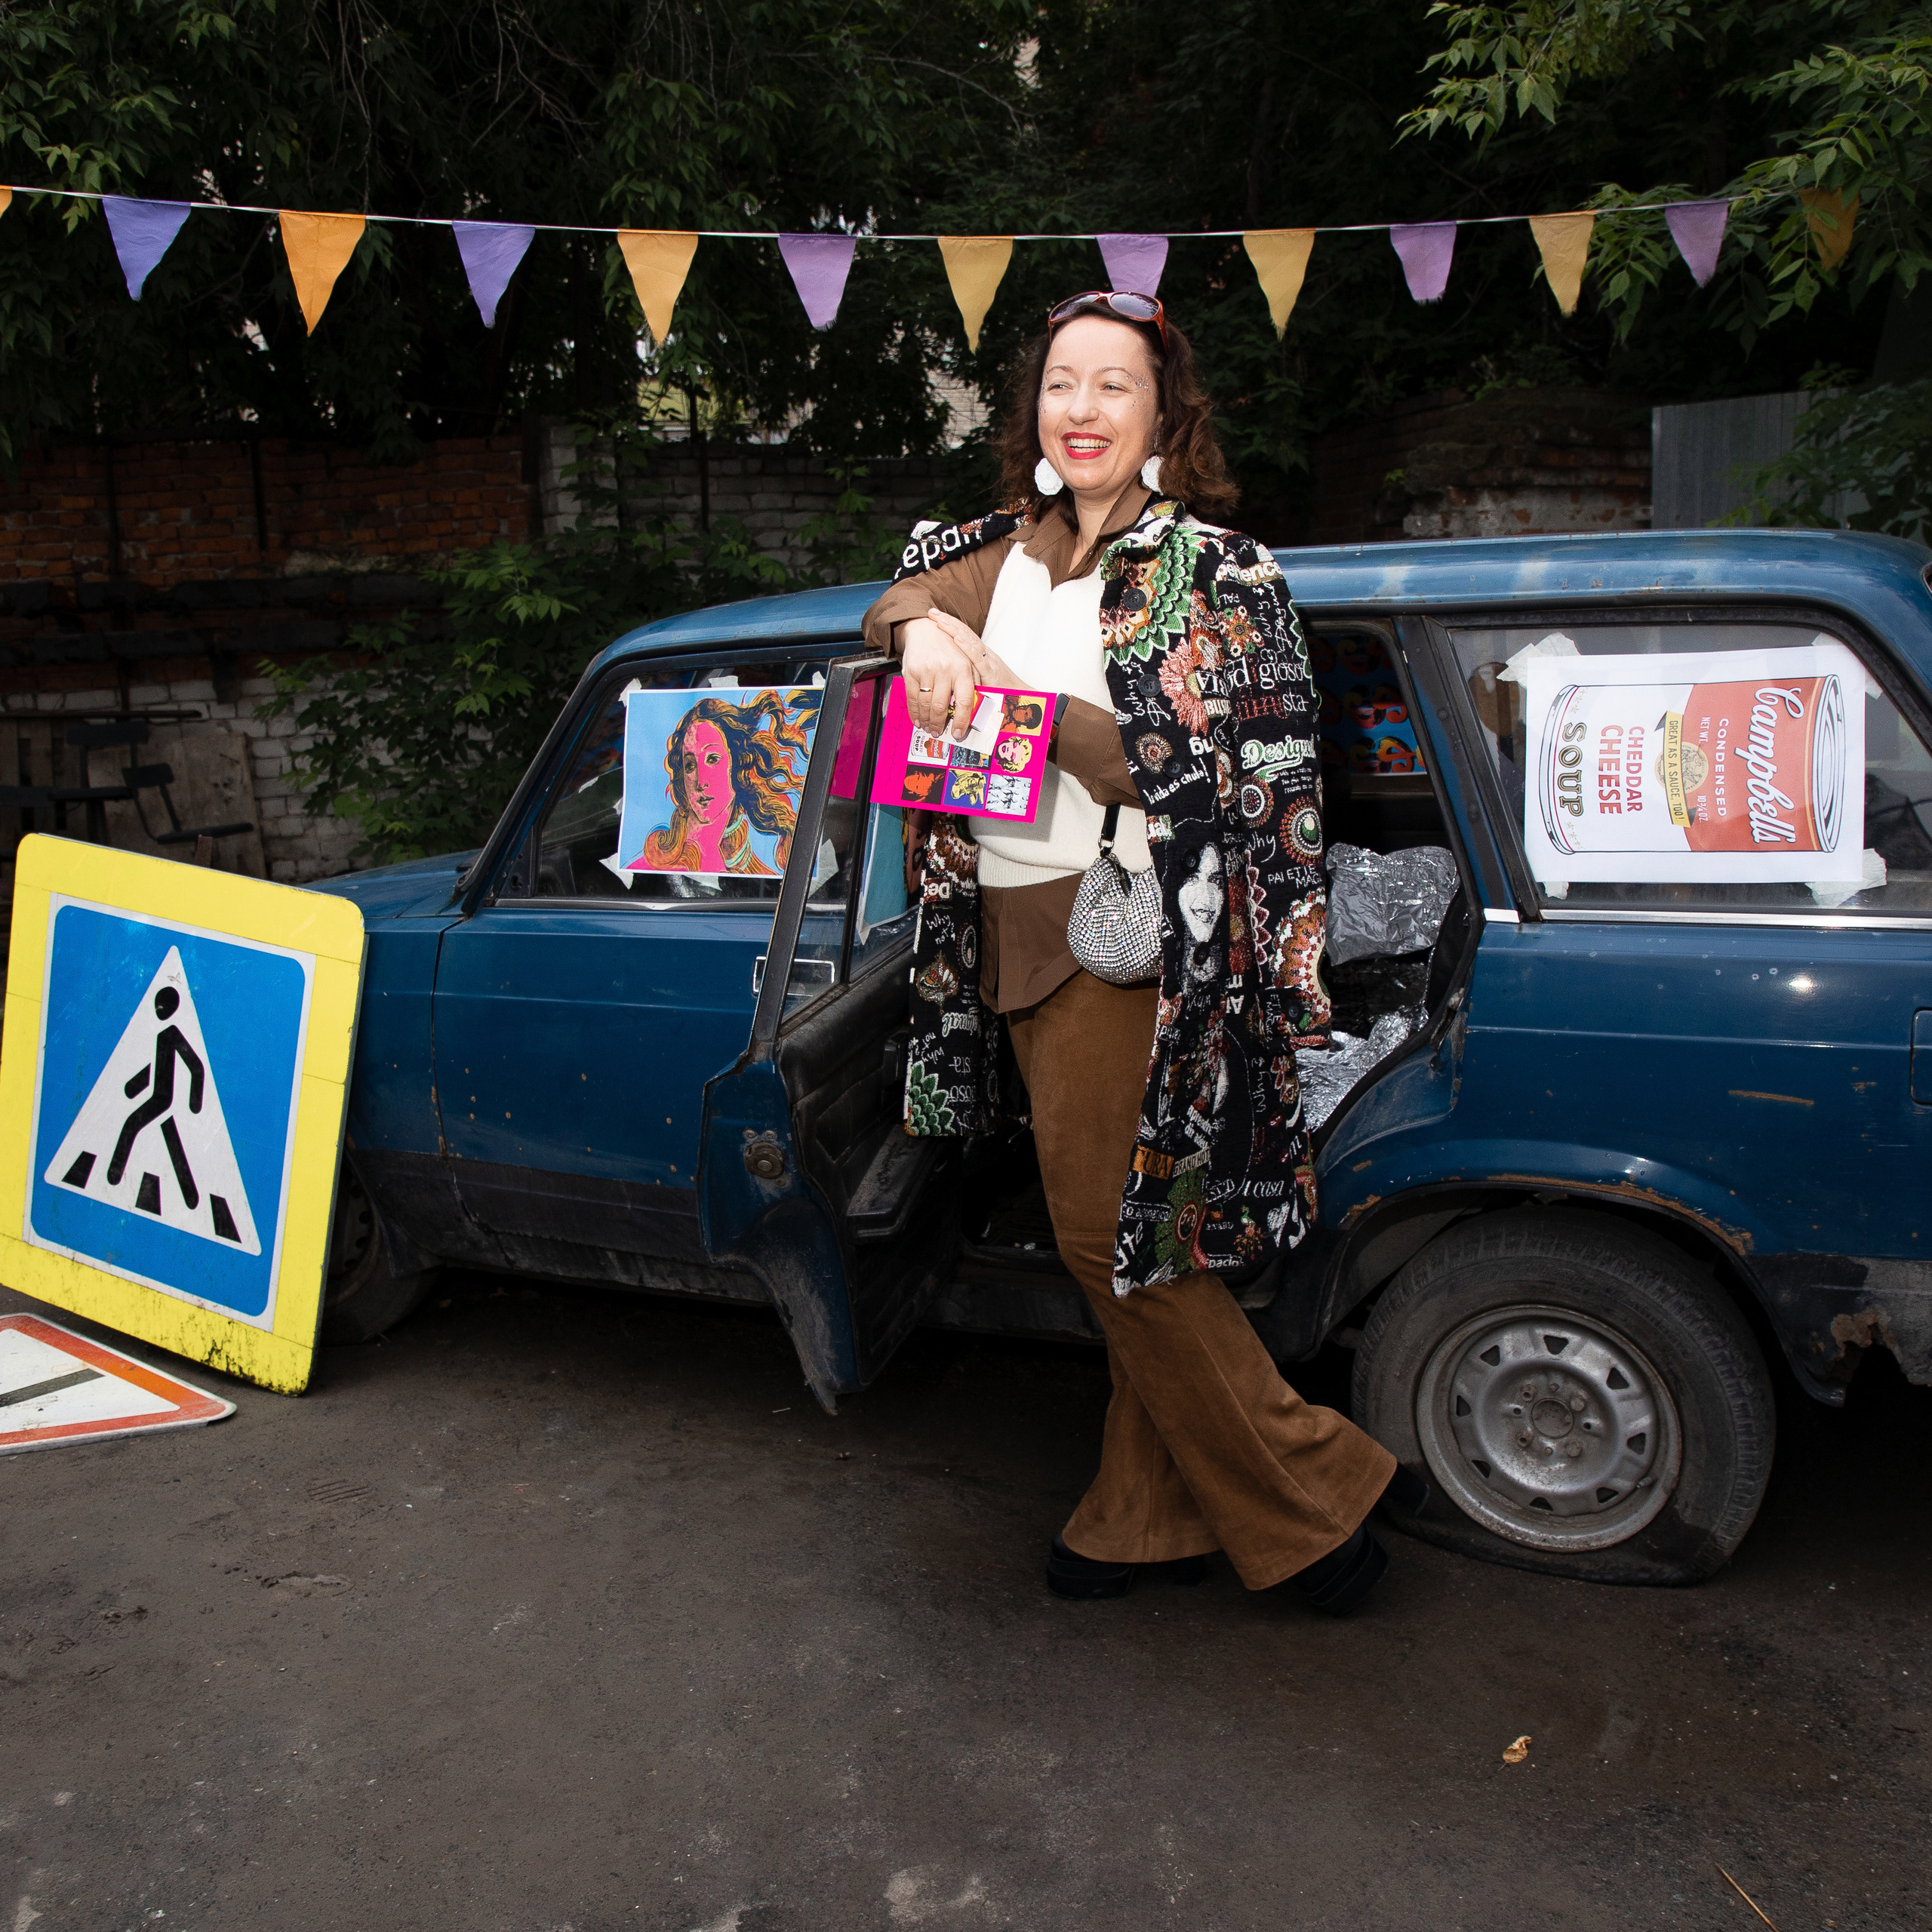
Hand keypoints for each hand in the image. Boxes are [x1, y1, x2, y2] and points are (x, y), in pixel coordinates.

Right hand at [903, 609, 981, 737]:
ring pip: (926, 705)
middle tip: (940, 733)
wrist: (926, 630)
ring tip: (929, 728)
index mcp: (962, 669)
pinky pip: (912, 698)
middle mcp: (945, 669)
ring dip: (927, 721)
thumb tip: (976, 709)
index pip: (965, 701)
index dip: (962, 720)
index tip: (959, 733)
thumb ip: (973, 684)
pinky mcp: (911, 672)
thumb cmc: (949, 650)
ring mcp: (926, 670)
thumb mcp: (967, 663)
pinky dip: (914, 712)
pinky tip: (918, 719)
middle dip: (940, 724)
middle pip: (942, 706)